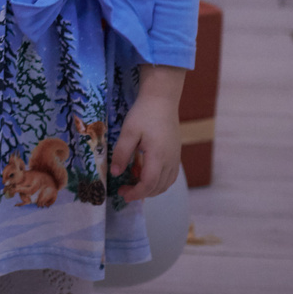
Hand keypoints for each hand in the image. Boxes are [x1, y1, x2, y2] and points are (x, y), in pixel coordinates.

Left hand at [111, 68, 185, 200]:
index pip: (148, 184)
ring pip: (166, 183)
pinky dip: (159, 182)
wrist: (162, 99)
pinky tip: (147, 176)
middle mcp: (170, 161)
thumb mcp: (128, 131)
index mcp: (158, 156)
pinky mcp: (176, 154)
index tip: (122, 194)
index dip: (136, 193)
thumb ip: (122, 153)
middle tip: (123, 190)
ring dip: (151, 189)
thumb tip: (116, 173)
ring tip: (134, 185)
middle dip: (141, 193)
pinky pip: (170, 176)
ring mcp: (175, 158)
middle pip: (158, 187)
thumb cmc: (144, 113)